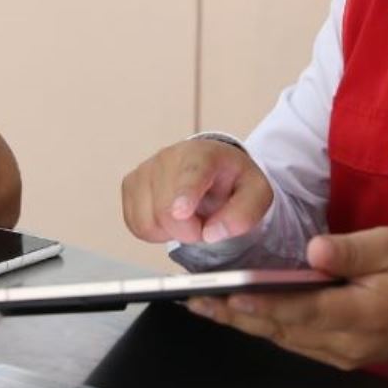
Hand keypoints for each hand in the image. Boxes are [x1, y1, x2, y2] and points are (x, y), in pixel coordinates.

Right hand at [120, 139, 273, 244]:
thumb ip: (243, 214)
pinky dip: (155, 231)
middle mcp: (169, 156)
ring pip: (147, 221)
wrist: (211, 168)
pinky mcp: (130, 184)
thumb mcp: (256, 195)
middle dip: (188, 231)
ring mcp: (145, 169)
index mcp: (203, 154)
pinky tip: (169, 219)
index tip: (181, 212)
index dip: (184, 194)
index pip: (191, 174)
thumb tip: (212, 233)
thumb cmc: (232, 181)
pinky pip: (136, 224)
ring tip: (187, 218)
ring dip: (170, 232)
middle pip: (166, 210)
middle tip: (205, 225)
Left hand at [185, 228, 387, 369]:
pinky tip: (237, 315)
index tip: (231, 295)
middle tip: (198, 301)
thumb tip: (316, 250)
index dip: (265, 304)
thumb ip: (353, 251)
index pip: (306, 310)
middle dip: (238, 316)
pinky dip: (264, 328)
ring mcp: (342, 354)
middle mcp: (349, 342)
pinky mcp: (337, 355)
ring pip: (284, 340)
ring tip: (205, 306)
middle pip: (285, 329)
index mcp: (365, 313)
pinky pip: (294, 343)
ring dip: (243, 324)